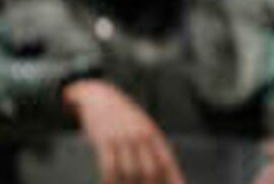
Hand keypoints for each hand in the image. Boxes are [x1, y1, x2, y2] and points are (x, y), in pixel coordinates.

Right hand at [61, 78, 184, 183]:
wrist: (99, 97)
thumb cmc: (123, 117)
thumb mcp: (142, 126)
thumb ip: (152, 146)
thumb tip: (163, 169)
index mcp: (153, 134)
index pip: (167, 160)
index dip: (174, 178)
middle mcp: (141, 136)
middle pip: (151, 169)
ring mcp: (123, 138)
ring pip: (130, 171)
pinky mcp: (104, 141)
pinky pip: (109, 166)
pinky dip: (110, 180)